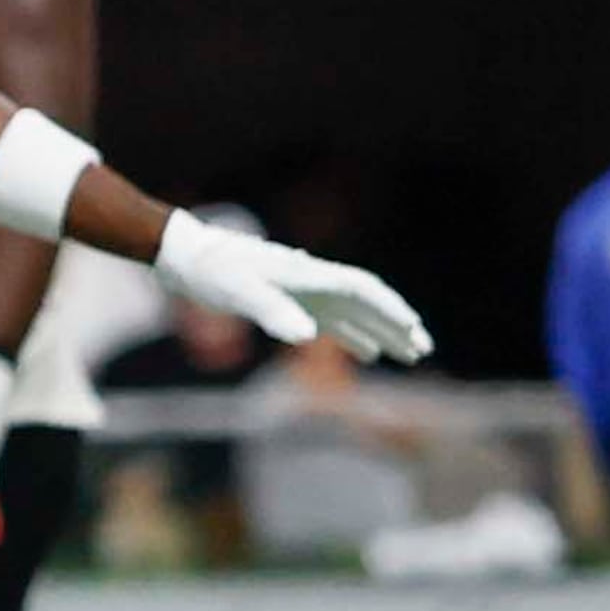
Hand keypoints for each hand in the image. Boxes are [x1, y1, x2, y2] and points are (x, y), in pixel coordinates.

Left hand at [153, 211, 430, 363]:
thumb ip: (273, 312)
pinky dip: (352, 335)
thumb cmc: (211, 271)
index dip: (388, 308)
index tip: (412, 328)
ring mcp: (303, 291)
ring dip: (381, 331)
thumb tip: (307, 337)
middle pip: (366, 303)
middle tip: (424, 349)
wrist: (185, 256)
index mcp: (307, 274)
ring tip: (408, 354)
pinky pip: (331, 320)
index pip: (360, 290)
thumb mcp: (239, 292)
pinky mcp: (289, 301)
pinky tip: (367, 352)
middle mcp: (313, 281)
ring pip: (354, 313)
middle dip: (396, 324)